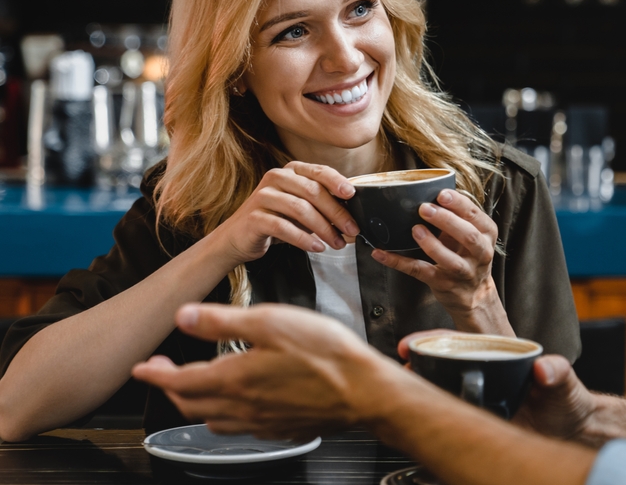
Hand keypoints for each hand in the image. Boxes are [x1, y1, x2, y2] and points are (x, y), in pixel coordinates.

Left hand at [132, 303, 394, 440]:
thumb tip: (185, 315)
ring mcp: (261, 422)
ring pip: (213, 419)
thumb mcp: (271, 322)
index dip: (155, 373)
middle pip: (191, 404)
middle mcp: (242, 407)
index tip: (141, 367)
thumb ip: (224, 321)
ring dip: (196, 403)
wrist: (364, 391)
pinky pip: (241, 427)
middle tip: (164, 372)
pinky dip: (226, 415)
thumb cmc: (326, 355)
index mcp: (234, 378)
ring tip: (196, 387)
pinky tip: (238, 403)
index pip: (179, 380)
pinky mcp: (281, 429)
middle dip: (171, 388)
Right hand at [211, 161, 359, 266]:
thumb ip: (322, 204)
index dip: (337, 182)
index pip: (319, 171)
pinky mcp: (254, 217)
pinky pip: (284, 227)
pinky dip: (304, 239)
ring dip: (323, 228)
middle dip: (336, 212)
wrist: (237, 238)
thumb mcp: (300, 208)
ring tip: (336, 243)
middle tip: (352, 229)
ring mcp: (263, 196)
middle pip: (313, 191)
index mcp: (291, 171)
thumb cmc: (275, 220)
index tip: (352, 195)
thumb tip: (352, 214)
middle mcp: (276, 177)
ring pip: (300, 209)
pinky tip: (316, 247)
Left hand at [371, 189, 510, 333]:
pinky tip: (381, 254)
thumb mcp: (471, 233)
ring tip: (415, 230)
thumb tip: (427, 190)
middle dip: (447, 220)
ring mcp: (462, 271)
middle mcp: (480, 253)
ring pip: (450, 259)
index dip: (460, 204)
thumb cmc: (468, 254)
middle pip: (468, 236)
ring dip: (431, 244)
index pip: (475, 216)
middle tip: (425, 208)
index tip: (442, 193)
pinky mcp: (443, 284)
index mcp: (486, 234)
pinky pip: (420, 272)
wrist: (474, 294)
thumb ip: (457, 215)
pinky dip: (398, 262)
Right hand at [398, 332, 595, 442]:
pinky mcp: (478, 424)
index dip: (433, 342)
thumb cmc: (568, 402)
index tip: (412, 344)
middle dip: (417, 365)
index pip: (459, 344)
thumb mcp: (564, 382)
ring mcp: (480, 399)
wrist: (574, 432)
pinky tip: (421, 422)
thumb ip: (557, 372)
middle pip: (442, 366)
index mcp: (499, 358)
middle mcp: (485, 376)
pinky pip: (450, 418)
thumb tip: (544, 370)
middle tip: (400, 369)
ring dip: (421, 390)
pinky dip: (434, 418)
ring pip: (442, 391)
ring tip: (403, 394)